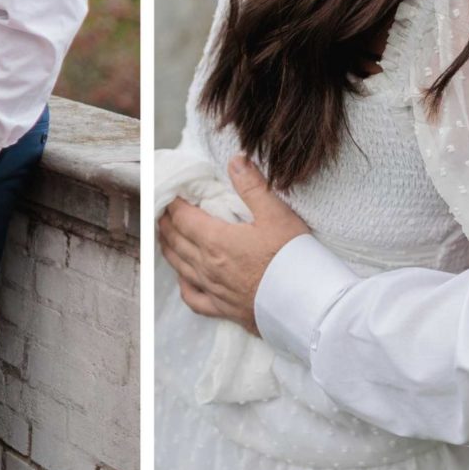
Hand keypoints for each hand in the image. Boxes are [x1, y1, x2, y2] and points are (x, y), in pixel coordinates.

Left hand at [156, 157, 307, 334]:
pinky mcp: (223, 308)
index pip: (183, 218)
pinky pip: (193, 298)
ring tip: (166, 237)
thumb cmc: (292, 258)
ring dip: (169, 248)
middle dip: (167, 223)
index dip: (173, 204)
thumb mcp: (276, 214)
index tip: (169, 194)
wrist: (306, 303)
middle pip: (176, 241)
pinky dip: (183, 285)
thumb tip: (235, 161)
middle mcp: (208, 266)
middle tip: (162, 211)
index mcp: (216, 240)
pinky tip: (184, 279)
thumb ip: (253, 187)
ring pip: (179, 266)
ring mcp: (213, 289)